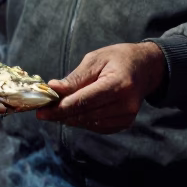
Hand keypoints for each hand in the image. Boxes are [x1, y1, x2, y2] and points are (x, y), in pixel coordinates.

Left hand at [37, 42, 166, 134]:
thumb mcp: (95, 59)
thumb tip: (53, 89)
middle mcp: (126, 104)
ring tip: (57, 108)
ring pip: (89, 123)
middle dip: (61, 115)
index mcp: (119, 84)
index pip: (85, 101)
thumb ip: (75, 78)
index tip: (41, 112)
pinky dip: (83, 120)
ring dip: (70, 118)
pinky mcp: (125, 123)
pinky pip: (97, 127)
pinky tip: (75, 111)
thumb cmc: (117, 59)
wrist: (145, 68)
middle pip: (85, 115)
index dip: (61, 108)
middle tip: (43, 111)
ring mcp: (127, 116)